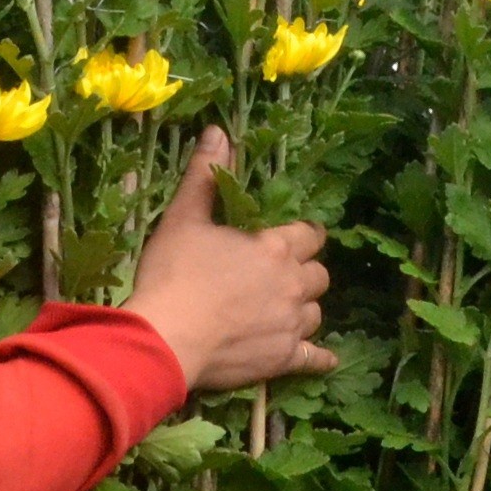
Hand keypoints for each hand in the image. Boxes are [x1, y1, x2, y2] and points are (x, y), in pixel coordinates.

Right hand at [123, 130, 335, 395]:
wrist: (165, 339)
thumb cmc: (173, 275)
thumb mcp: (183, 219)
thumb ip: (205, 176)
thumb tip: (217, 130)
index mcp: (274, 247)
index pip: (310, 234)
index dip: (305, 235)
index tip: (297, 238)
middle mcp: (292, 285)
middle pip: (318, 275)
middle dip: (305, 272)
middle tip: (285, 275)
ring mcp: (291, 325)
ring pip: (316, 313)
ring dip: (305, 309)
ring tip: (287, 310)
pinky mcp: (283, 359)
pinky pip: (314, 358)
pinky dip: (320, 358)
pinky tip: (325, 359)